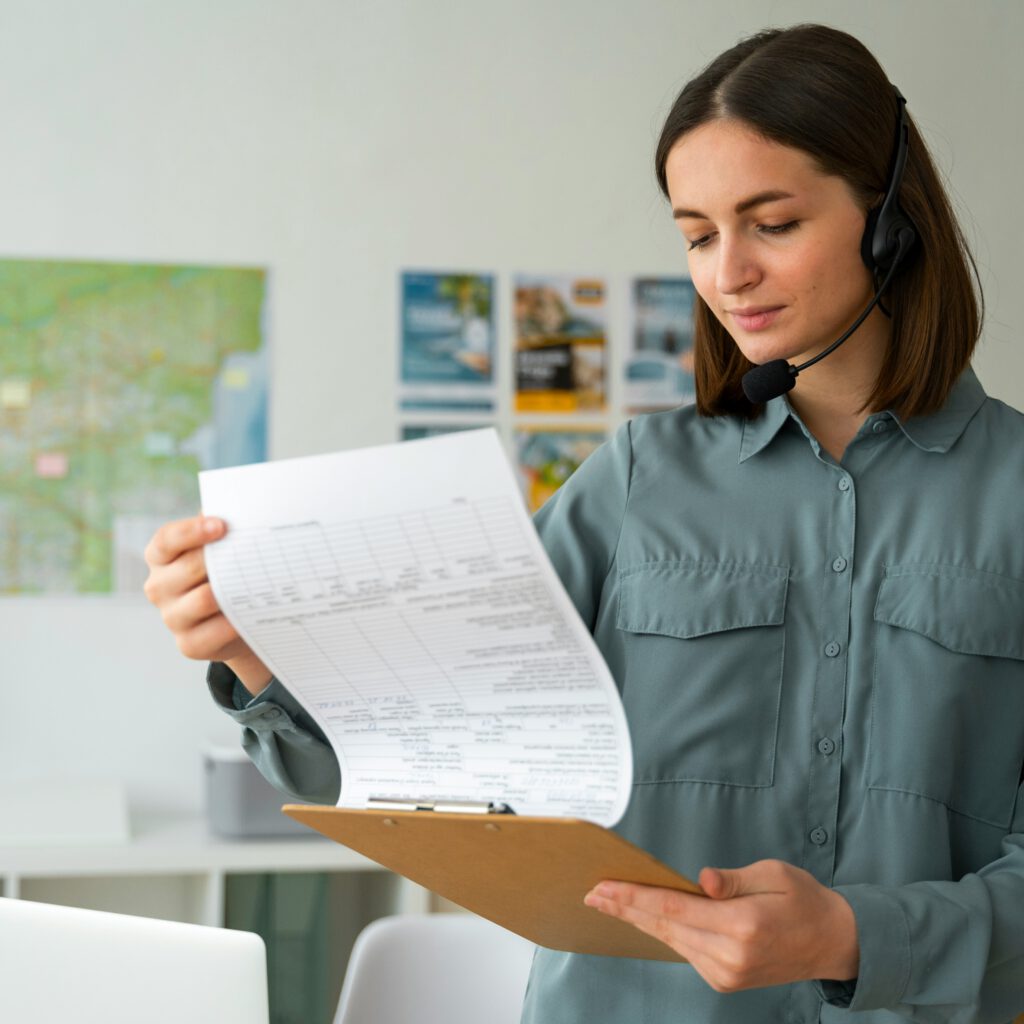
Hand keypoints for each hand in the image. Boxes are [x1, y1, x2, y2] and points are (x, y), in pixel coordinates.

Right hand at [143, 515, 271, 694]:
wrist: (235, 621)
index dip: (192, 531)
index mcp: (161, 556)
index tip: (222, 525)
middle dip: (220, 560)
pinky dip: (233, 623)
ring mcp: (171, 617)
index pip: (167, 539)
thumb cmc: (226, 573)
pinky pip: (213, 632)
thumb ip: (224, 530)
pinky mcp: (188, 644)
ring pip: (203, 599)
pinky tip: (250, 613)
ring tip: (257, 581)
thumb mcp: (222, 549)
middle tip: (251, 553)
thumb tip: (246, 512)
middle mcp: (159, 586)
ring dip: (231, 591)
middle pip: (188, 568)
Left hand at [584, 859, 857, 992]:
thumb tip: (701, 881)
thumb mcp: (774, 874)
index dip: (635, 897)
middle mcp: (731, 955)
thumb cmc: (804, 899)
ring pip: (672, 941)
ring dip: (639, 920)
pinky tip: (644, 918)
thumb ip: (733, 880)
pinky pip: (686, 950)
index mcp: (742, 925)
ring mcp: (727, 973)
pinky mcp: (726, 980)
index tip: (605, 887)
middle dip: (626, 908)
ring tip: (610, 901)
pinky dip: (663, 932)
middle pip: (664, 927)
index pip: (674, 909)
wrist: (833, 943)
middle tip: (593, 893)